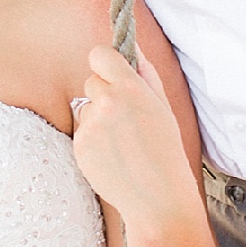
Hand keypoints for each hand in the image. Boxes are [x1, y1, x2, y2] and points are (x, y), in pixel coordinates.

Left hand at [71, 46, 203, 244]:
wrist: (157, 197)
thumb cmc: (165, 151)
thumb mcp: (163, 108)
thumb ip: (145, 75)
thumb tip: (132, 48)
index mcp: (131, 88)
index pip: (100, 54)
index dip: (104, 62)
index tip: (111, 71)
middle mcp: (107, 103)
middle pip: (91, 81)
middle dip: (104, 94)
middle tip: (126, 118)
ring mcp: (91, 126)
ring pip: (85, 108)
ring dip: (97, 119)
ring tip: (122, 142)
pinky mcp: (79, 146)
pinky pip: (81, 132)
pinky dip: (93, 141)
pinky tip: (113, 156)